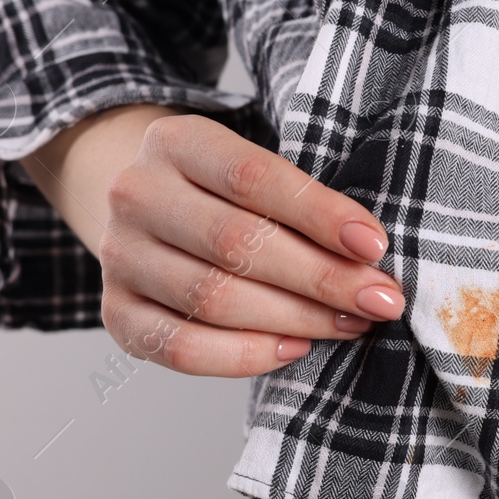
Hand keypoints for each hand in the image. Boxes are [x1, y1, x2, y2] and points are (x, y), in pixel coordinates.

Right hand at [24, 105, 403, 376]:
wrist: (147, 210)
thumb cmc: (225, 193)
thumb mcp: (256, 170)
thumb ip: (302, 200)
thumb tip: (369, 254)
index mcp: (175, 142)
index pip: (253, 178)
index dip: (320, 215)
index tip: (375, 247)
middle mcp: (136, 195)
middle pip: (237, 244)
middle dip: (322, 278)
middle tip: (381, 299)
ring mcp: (121, 258)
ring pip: (214, 300)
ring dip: (297, 319)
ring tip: (350, 324)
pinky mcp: (117, 314)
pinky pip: (183, 349)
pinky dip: (245, 357)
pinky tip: (295, 347)